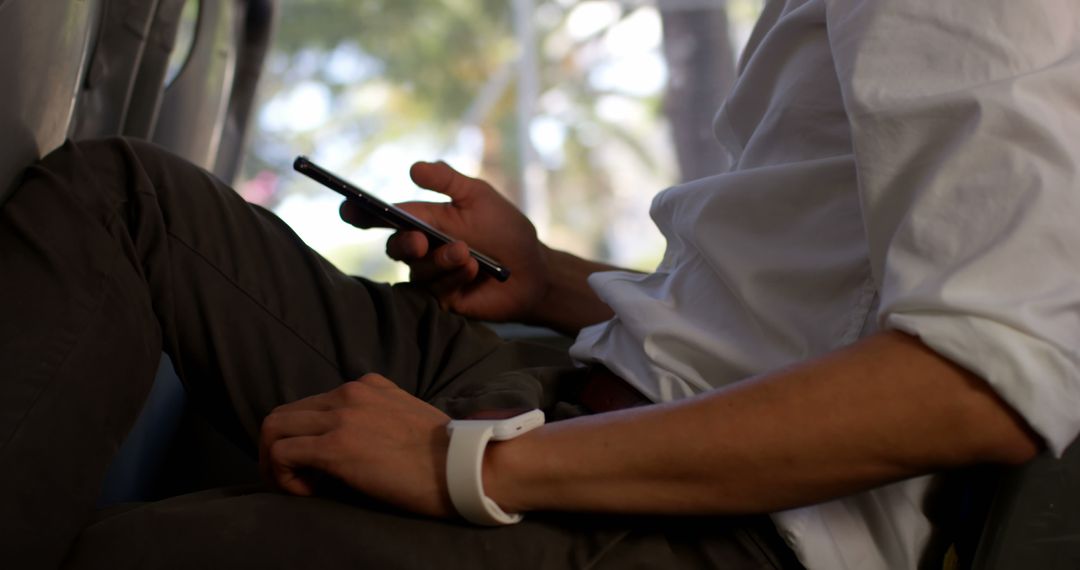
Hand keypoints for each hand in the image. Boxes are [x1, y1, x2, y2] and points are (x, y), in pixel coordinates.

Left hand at [259, 374, 454, 517]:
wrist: (464, 465)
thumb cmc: (445, 454)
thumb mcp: (407, 417)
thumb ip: (378, 417)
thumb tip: (356, 444)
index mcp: (367, 386)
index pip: (311, 404)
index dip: (304, 438)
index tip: (316, 466)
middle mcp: (349, 393)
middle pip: (284, 414)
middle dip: (277, 448)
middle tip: (293, 479)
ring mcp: (341, 417)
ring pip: (273, 429)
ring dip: (274, 462)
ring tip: (295, 487)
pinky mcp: (336, 446)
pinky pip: (282, 454)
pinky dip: (283, 476)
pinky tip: (309, 492)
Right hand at [340, 161, 550, 322]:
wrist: (534, 269)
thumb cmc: (505, 230)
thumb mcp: (479, 197)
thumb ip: (448, 181)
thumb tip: (413, 168)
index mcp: (423, 222)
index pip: (385, 217)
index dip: (362, 213)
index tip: (348, 209)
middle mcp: (421, 250)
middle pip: (395, 247)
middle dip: (405, 243)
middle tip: (420, 241)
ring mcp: (430, 277)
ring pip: (418, 270)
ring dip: (442, 259)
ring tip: (467, 252)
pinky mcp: (443, 301)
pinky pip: (437, 290)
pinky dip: (456, 276)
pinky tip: (475, 269)